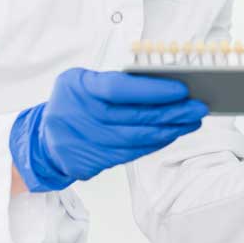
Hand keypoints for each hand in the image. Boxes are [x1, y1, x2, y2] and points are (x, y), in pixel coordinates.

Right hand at [9, 68, 207, 192]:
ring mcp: (85, 143)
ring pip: (137, 139)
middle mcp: (79, 117)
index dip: (152, 90)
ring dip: (170, 130)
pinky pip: (131, 153)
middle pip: (134, 117)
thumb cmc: (73, 100)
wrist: (44, 138)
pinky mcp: (91, 162)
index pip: (120, 89)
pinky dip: (155, 144)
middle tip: (199, 107)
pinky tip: (173, 134)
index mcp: (78, 88)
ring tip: (192, 120)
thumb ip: (115, 82)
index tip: (181, 89)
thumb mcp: (82, 80)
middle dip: (172, 112)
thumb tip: (160, 86)